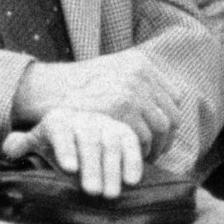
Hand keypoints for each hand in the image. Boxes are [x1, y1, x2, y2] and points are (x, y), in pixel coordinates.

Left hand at [3, 110, 144, 198]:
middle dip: (92, 167)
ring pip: (111, 144)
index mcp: (57, 121)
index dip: (65, 148)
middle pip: (89, 140)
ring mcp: (105, 124)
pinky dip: (133, 161)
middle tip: (92, 193)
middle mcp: (83, 119)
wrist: (78, 137)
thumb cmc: (52, 148)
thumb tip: (10, 148)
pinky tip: (132, 182)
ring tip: (110, 195)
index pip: (60, 130)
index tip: (68, 170)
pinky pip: (131, 144)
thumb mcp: (35, 144)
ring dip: (112, 170)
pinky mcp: (124, 132)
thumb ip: (21, 146)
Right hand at [14, 53, 175, 156]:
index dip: (171, 117)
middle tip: (159, 151)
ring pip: (161, 127)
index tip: (165, 133)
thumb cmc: (78, 87)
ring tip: (147, 158)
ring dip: (158, 147)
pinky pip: (143, 137)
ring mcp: (131, 90)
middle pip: (172, 112)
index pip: (175, 94)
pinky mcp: (121, 109)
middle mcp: (139, 74)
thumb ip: (137, 81)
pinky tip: (132, 161)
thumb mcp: (111, 71)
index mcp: (140, 63)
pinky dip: (141, 152)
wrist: (48, 89)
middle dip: (168, 137)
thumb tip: (173, 98)